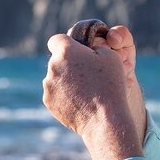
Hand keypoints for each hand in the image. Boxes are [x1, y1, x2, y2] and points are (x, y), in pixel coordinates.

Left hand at [42, 34, 142, 159]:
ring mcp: (48, 85)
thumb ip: (94, 46)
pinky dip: (64, 95)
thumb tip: (86, 49)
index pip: (57, 40)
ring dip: (66, 80)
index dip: (67, 44)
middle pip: (57, 60)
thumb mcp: (111, 56)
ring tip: (85, 91)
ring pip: (55, 77)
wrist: (104, 119)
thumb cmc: (110, 85)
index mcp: (66, 51)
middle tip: (87, 74)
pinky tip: (80, 101)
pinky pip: (55, 92)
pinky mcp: (48, 101)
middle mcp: (52, 66)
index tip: (77, 52)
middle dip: (68, 64)